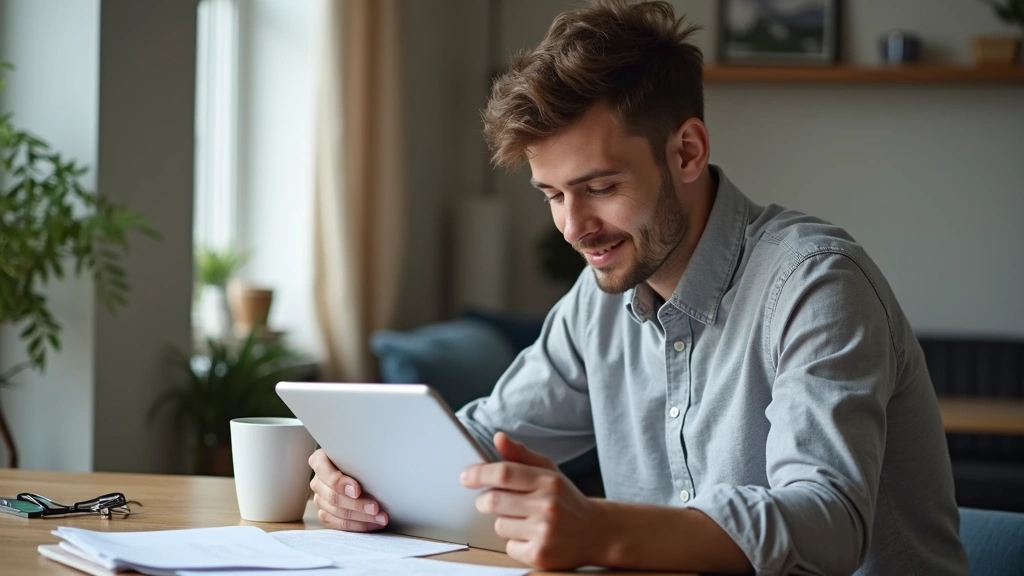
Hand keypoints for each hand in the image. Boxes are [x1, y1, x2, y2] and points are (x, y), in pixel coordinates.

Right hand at [308, 449, 388, 530]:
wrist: (356, 465)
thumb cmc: (358, 457)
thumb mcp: (357, 452)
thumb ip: (359, 458)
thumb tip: (379, 466)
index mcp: (319, 460)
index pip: (325, 472)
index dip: (341, 483)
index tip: (357, 490)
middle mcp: (317, 481)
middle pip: (333, 497)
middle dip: (357, 504)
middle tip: (376, 508)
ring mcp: (319, 498)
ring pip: (337, 512)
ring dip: (361, 517)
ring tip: (380, 518)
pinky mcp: (325, 512)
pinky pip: (338, 524)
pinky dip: (357, 525)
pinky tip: (372, 523)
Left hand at [460, 432, 608, 569]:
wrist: (597, 532)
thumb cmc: (566, 499)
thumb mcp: (549, 472)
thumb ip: (522, 456)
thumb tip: (498, 437)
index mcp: (549, 481)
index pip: (505, 473)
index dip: (480, 474)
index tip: (465, 477)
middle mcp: (548, 506)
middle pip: (494, 501)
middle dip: (485, 501)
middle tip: (490, 501)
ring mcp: (545, 532)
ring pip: (500, 525)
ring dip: (504, 522)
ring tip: (524, 520)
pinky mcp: (541, 555)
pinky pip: (509, 547)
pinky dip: (514, 543)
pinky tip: (532, 537)